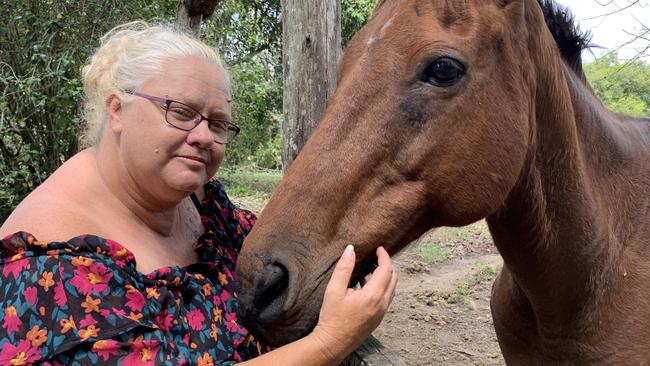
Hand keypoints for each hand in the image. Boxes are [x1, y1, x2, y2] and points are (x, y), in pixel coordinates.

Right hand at [310, 245, 397, 362]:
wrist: (333, 343)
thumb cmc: (332, 318)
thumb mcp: (334, 290)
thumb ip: (344, 268)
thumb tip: (350, 249)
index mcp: (373, 295)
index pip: (386, 269)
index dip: (384, 256)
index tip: (379, 248)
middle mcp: (382, 304)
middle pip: (393, 278)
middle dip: (387, 265)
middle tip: (376, 256)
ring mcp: (381, 313)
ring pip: (391, 289)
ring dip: (385, 276)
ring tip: (370, 268)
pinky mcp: (378, 319)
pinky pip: (385, 298)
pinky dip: (381, 287)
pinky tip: (365, 286)